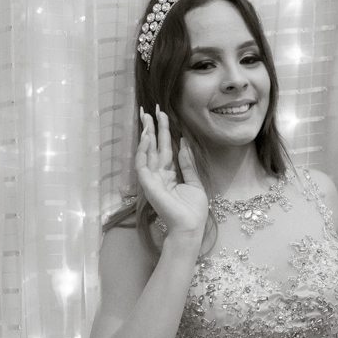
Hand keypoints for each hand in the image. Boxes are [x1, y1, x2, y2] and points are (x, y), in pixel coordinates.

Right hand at [134, 106, 208, 236]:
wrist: (190, 227)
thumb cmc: (193, 210)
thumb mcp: (194, 182)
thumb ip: (188, 164)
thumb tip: (184, 143)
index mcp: (170, 174)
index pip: (165, 148)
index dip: (164, 132)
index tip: (164, 114)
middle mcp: (159, 174)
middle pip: (154, 146)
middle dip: (152, 127)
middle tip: (151, 109)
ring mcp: (152, 179)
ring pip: (146, 152)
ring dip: (146, 134)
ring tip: (147, 117)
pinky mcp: (148, 185)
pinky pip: (142, 164)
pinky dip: (144, 150)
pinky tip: (147, 137)